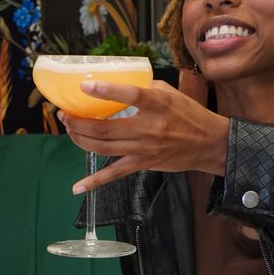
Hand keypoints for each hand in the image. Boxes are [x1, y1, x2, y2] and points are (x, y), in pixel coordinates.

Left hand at [58, 79, 229, 192]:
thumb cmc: (188, 114)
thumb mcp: (169, 93)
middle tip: (65, 114)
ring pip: (103, 148)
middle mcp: (149, 128)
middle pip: (105, 128)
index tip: (84, 86)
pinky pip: (114, 175)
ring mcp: (144, 149)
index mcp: (157, 105)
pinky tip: (77, 187)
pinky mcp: (143, 164)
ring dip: (80, 140)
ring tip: (69, 130)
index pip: (129, 96)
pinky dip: (94, 182)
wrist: (209, 143)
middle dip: (79, 122)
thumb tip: (116, 87)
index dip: (105, 91)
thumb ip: (143, 89)